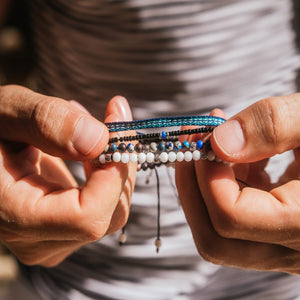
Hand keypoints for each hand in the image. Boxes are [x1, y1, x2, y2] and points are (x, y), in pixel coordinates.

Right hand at [0, 85, 135, 266]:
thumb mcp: (7, 112)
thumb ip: (45, 122)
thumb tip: (98, 140)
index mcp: (16, 217)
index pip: (88, 216)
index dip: (113, 173)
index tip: (118, 127)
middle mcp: (38, 240)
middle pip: (109, 214)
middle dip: (119, 162)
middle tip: (114, 117)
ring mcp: (56, 238)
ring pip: (113, 210)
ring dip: (115, 163)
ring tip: (97, 127)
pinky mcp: (67, 228)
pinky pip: (105, 205)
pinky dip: (108, 172)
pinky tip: (92, 147)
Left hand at [176, 95, 299, 273]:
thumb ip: (272, 125)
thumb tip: (218, 143)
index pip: (230, 217)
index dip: (206, 175)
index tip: (204, 138)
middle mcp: (294, 249)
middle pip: (214, 238)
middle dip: (193, 187)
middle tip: (192, 144)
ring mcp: (282, 246)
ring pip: (218, 231)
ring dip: (206, 183)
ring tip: (217, 140)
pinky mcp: (274, 233)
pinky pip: (234, 218)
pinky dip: (224, 185)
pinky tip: (237, 154)